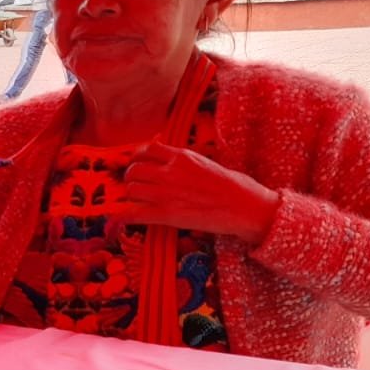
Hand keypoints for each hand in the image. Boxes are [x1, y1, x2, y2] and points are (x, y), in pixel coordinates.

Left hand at [123, 143, 280, 245]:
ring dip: (132, 197)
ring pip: (131, 191)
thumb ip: (182, 160)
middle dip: (132, 179)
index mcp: (180, 157)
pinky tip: (126, 219)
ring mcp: (165, 193)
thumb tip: (164, 156)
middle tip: (138, 186)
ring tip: (139, 202)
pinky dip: (125, 217)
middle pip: (133, 171)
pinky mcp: (165, 215)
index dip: (137, 159)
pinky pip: (133, 214)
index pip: (146, 150)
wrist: (244, 206)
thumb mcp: (204, 162)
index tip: (138, 165)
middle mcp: (169, 172)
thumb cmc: (231, 185)